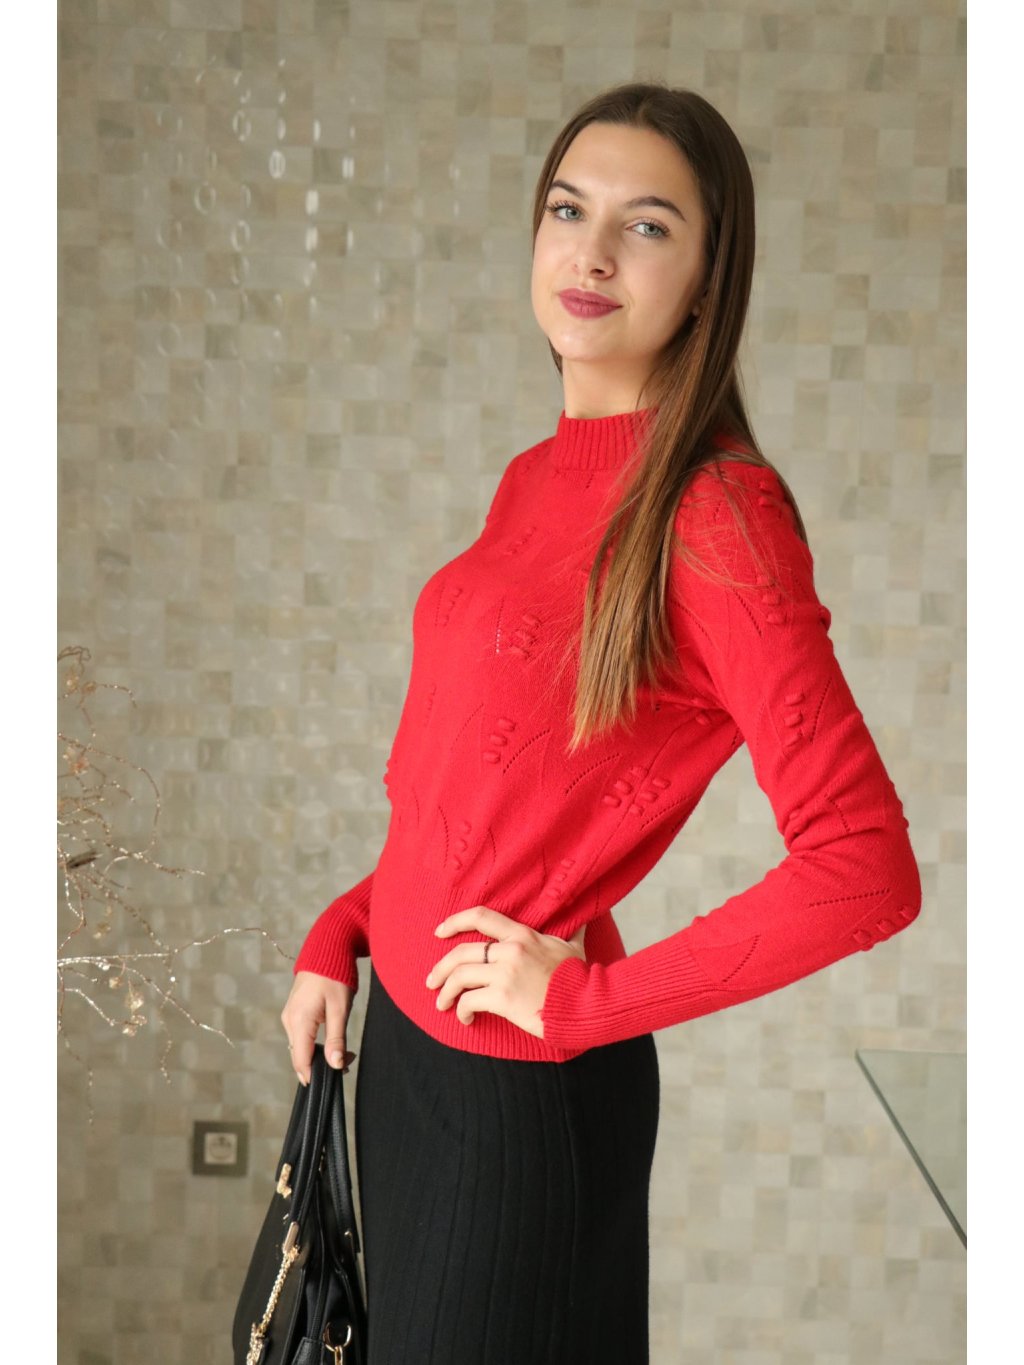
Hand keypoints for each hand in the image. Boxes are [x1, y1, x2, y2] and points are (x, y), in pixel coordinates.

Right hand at [280, 970, 356, 1086]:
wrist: (327, 948)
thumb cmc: (335, 976)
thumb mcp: (340, 1009)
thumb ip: (336, 1038)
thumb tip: (335, 1065)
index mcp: (299, 1021)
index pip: (301, 1060)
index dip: (313, 1076)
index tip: (331, 1084)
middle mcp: (289, 1020)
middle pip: (300, 1056)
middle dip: (321, 1065)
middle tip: (349, 1062)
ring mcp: (290, 1016)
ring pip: (301, 1047)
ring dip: (320, 1055)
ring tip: (346, 1052)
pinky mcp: (294, 1012)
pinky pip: (301, 1036)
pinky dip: (315, 1044)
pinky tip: (333, 1041)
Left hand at [425, 905, 587, 1038]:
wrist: (588, 1003)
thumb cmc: (580, 977)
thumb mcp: (572, 947)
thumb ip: (570, 931)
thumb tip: (583, 919)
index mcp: (521, 934)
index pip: (480, 917)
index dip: (454, 922)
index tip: (438, 932)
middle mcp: (509, 950)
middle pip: (460, 952)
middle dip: (440, 968)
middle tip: (431, 981)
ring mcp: (505, 973)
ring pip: (459, 977)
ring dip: (445, 992)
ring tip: (441, 1004)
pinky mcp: (503, 998)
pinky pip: (469, 1001)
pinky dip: (462, 1011)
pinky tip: (466, 1019)